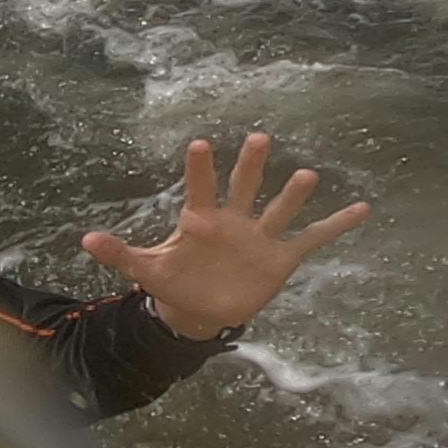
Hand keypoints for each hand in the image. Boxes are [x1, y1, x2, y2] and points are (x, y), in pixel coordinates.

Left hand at [78, 133, 369, 340]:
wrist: (200, 309)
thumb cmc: (173, 281)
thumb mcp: (144, 269)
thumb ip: (119, 254)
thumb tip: (84, 241)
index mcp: (200, 220)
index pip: (199, 188)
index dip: (200, 169)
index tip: (201, 143)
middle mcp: (233, 221)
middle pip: (243, 187)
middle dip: (250, 166)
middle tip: (258, 138)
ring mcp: (260, 237)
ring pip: (280, 210)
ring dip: (293, 194)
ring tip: (307, 174)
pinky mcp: (281, 258)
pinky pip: (313, 238)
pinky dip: (337, 225)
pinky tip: (362, 209)